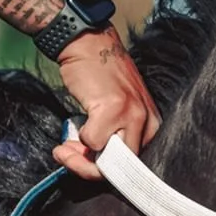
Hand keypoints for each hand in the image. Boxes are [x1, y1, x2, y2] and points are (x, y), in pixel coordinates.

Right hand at [51, 27, 160, 179]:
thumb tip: (97, 166)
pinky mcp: (114, 108)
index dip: (106, 172)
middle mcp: (148, 120)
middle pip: (124, 169)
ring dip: (80, 159)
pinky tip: (73, 129)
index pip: (136, 166)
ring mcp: (133, 114)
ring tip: (64, 148)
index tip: (84, 166)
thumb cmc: (97, 75)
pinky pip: (93, 141)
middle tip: (68, 157)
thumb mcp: (117, 108)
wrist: (86, 43)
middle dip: (90, 170)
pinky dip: (79, 139)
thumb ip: (115, 135)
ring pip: (108, 160)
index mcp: (151, 123)